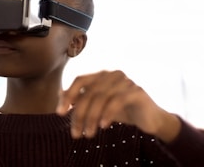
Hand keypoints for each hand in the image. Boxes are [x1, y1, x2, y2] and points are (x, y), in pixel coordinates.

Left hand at [56, 70, 180, 141]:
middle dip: (79, 114)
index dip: (68, 95)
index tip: (59, 113)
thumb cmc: (121, 110)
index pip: (79, 80)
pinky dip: (107, 114)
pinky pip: (117, 101)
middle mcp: (112, 74)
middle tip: (75, 133)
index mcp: (101, 75)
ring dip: (91, 118)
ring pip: (101, 98)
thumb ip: (81, 98)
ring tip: (88, 134)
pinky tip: (102, 126)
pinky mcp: (137, 91)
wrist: (149, 119)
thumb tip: (60, 94)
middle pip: (89, 92)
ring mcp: (125, 81)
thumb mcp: (97, 105)